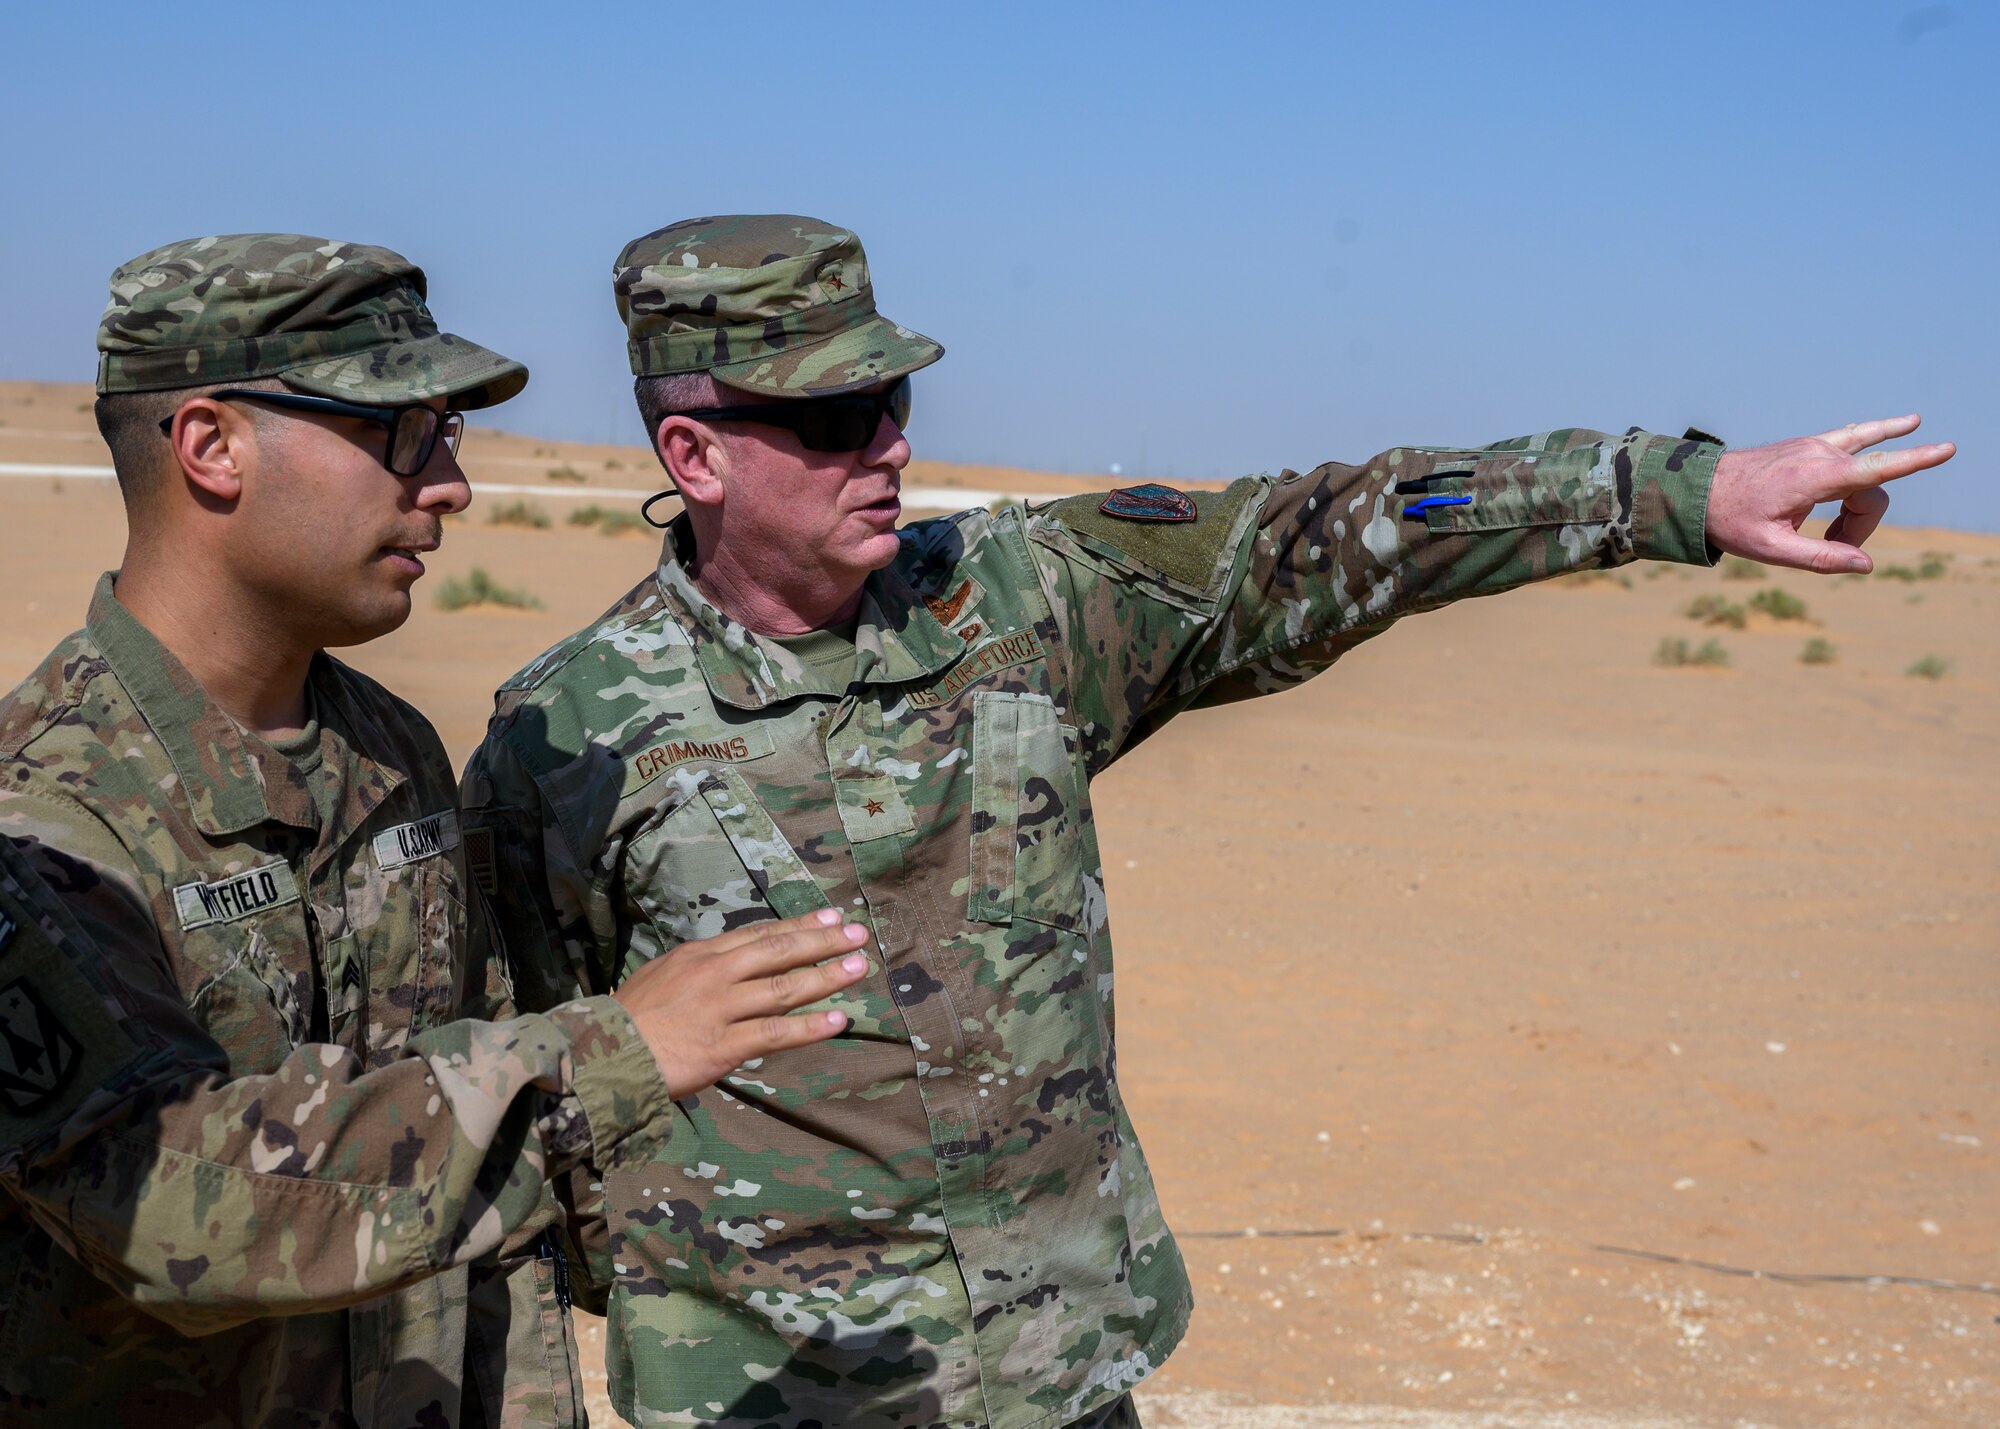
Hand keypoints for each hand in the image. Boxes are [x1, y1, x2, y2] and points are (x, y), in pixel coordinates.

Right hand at [613, 908, 868, 1098]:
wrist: (600, 1055)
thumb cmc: (627, 1020)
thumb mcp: (661, 976)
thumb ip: (698, 969)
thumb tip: (729, 964)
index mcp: (699, 955)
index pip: (758, 935)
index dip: (798, 926)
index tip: (830, 918)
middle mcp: (714, 974)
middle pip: (778, 951)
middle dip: (822, 941)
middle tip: (858, 933)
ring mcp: (720, 1008)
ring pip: (784, 987)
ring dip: (826, 976)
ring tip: (860, 967)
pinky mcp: (723, 1045)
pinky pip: (775, 1033)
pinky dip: (810, 1026)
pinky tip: (838, 1019)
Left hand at [1704, 415, 1954, 573]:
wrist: (1696, 488)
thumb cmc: (1730, 520)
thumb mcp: (1771, 549)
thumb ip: (1820, 558)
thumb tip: (1866, 565)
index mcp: (1812, 477)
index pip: (1875, 470)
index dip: (1914, 461)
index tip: (1946, 448)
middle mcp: (1819, 453)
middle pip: (1872, 488)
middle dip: (1860, 523)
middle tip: (1831, 546)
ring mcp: (1815, 444)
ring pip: (1865, 471)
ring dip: (1859, 502)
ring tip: (1839, 530)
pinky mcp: (1809, 444)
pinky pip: (1854, 440)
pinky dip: (1875, 443)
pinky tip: (1905, 424)